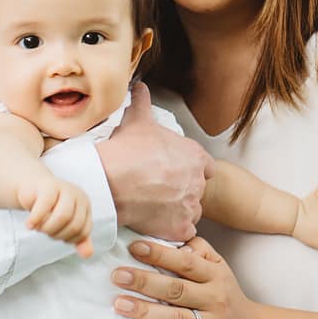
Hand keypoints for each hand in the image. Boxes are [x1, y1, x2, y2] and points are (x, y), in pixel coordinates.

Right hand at [25, 176, 92, 257]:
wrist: (32, 187)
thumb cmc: (50, 207)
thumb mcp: (66, 224)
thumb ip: (79, 239)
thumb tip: (88, 254)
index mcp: (85, 204)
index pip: (84, 231)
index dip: (69, 239)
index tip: (57, 234)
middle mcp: (77, 195)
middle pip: (74, 225)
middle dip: (57, 234)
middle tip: (46, 230)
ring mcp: (64, 188)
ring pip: (63, 216)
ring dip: (48, 228)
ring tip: (39, 227)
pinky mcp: (48, 185)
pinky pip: (44, 206)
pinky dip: (35, 220)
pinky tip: (29, 225)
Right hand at [99, 83, 208, 241]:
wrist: (112, 181)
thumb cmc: (127, 150)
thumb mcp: (138, 119)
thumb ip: (143, 101)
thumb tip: (140, 86)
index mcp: (194, 155)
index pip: (205, 165)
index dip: (192, 168)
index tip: (177, 171)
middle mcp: (197, 182)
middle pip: (197, 189)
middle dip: (184, 189)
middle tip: (163, 189)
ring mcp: (190, 207)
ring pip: (192, 211)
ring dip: (180, 210)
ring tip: (159, 207)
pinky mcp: (180, 229)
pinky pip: (184, 233)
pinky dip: (174, 230)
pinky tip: (159, 222)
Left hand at [112, 235, 259, 318]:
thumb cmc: (226, 295)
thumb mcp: (220, 267)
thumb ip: (199, 250)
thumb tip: (175, 241)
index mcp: (215, 275)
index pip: (186, 262)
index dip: (160, 254)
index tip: (134, 247)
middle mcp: (214, 299)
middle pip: (176, 290)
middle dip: (145, 281)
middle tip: (118, 275)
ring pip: (176, 318)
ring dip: (146, 311)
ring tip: (120, 304)